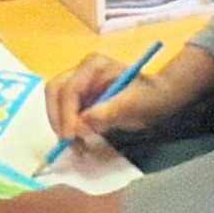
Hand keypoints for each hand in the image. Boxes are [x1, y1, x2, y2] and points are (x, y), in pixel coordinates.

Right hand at [45, 52, 192, 145]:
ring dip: (61, 126)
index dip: (67, 114)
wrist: (158, 98)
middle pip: (55, 92)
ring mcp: (79, 83)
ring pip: (56, 103)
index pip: (70, 88)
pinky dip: (67, 128)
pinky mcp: (79, 98)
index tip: (72, 137)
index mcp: (94, 65)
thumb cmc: (150, 97)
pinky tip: (78, 142)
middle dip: (58, 119)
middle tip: (68, 143)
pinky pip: (64, 112)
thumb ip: (109, 111)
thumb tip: (84, 122)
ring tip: (75, 147)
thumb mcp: (134, 104)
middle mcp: (81, 71)